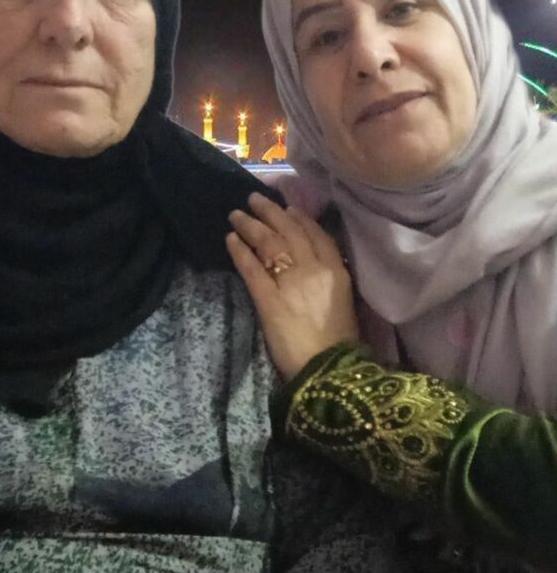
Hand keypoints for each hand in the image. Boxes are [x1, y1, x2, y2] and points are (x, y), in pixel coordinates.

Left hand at [226, 192, 358, 380]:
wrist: (330, 373)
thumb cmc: (339, 343)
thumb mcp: (343, 301)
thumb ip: (328, 278)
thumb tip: (310, 264)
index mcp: (337, 271)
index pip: (317, 235)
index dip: (300, 219)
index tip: (287, 208)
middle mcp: (314, 269)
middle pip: (289, 231)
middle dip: (270, 212)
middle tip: (253, 199)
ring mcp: (291, 282)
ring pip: (269, 243)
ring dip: (250, 225)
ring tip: (236, 214)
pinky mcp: (269, 300)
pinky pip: (251, 268)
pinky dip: (239, 251)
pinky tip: (230, 240)